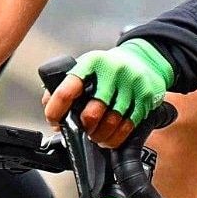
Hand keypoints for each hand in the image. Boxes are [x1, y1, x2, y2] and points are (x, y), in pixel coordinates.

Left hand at [42, 39, 172, 148]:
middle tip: (81, 129)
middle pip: (92, 113)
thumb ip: (64, 85)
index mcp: (91, 63)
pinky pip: (128, 128)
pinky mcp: (146, 98)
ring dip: (99, 137)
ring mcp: (131, 85)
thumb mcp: (85, 66)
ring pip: (111, 124)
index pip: (66, 91)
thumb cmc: (108, 67)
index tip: (54, 121)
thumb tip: (51, 109)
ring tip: (94, 135)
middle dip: (83, 128)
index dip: (56, 112)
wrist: (144, 58)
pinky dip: (115, 139)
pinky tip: (109, 137)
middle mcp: (113, 72)